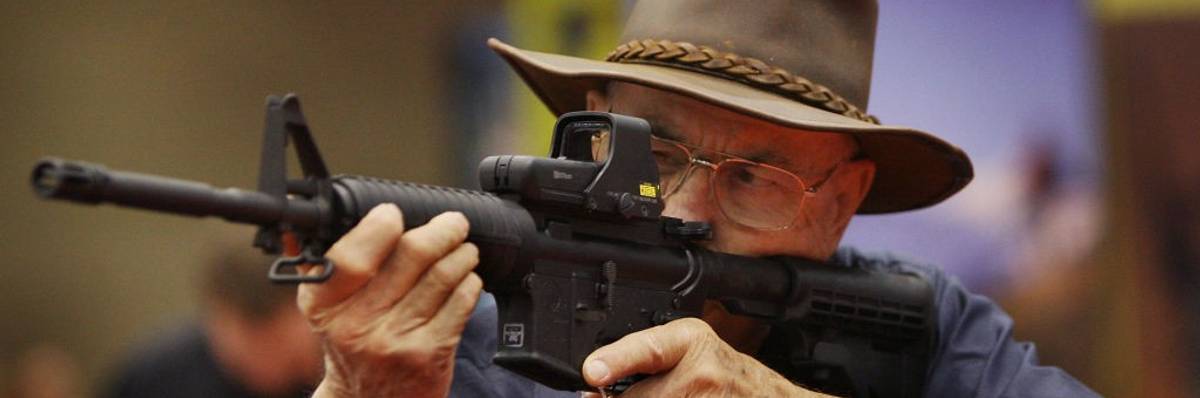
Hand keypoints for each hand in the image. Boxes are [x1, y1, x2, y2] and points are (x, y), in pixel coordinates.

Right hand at [298, 204, 482, 397]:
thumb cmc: (352, 344)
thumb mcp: (325, 310)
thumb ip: (318, 265)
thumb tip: (298, 225)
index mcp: (324, 305)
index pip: (353, 255)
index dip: (380, 226)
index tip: (393, 214)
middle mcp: (357, 324)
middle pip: (412, 254)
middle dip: (442, 230)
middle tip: (453, 223)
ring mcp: (396, 340)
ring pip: (443, 274)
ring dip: (462, 254)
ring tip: (464, 249)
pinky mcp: (430, 354)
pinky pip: (462, 302)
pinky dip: (470, 282)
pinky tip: (467, 280)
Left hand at [580, 318, 830, 396]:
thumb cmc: (727, 376)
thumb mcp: (692, 353)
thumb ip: (647, 359)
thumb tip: (597, 381)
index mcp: (691, 340)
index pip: (649, 349)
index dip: (617, 360)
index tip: (594, 371)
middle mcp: (702, 372)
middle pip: (636, 397)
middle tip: (656, 390)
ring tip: (675, 394)